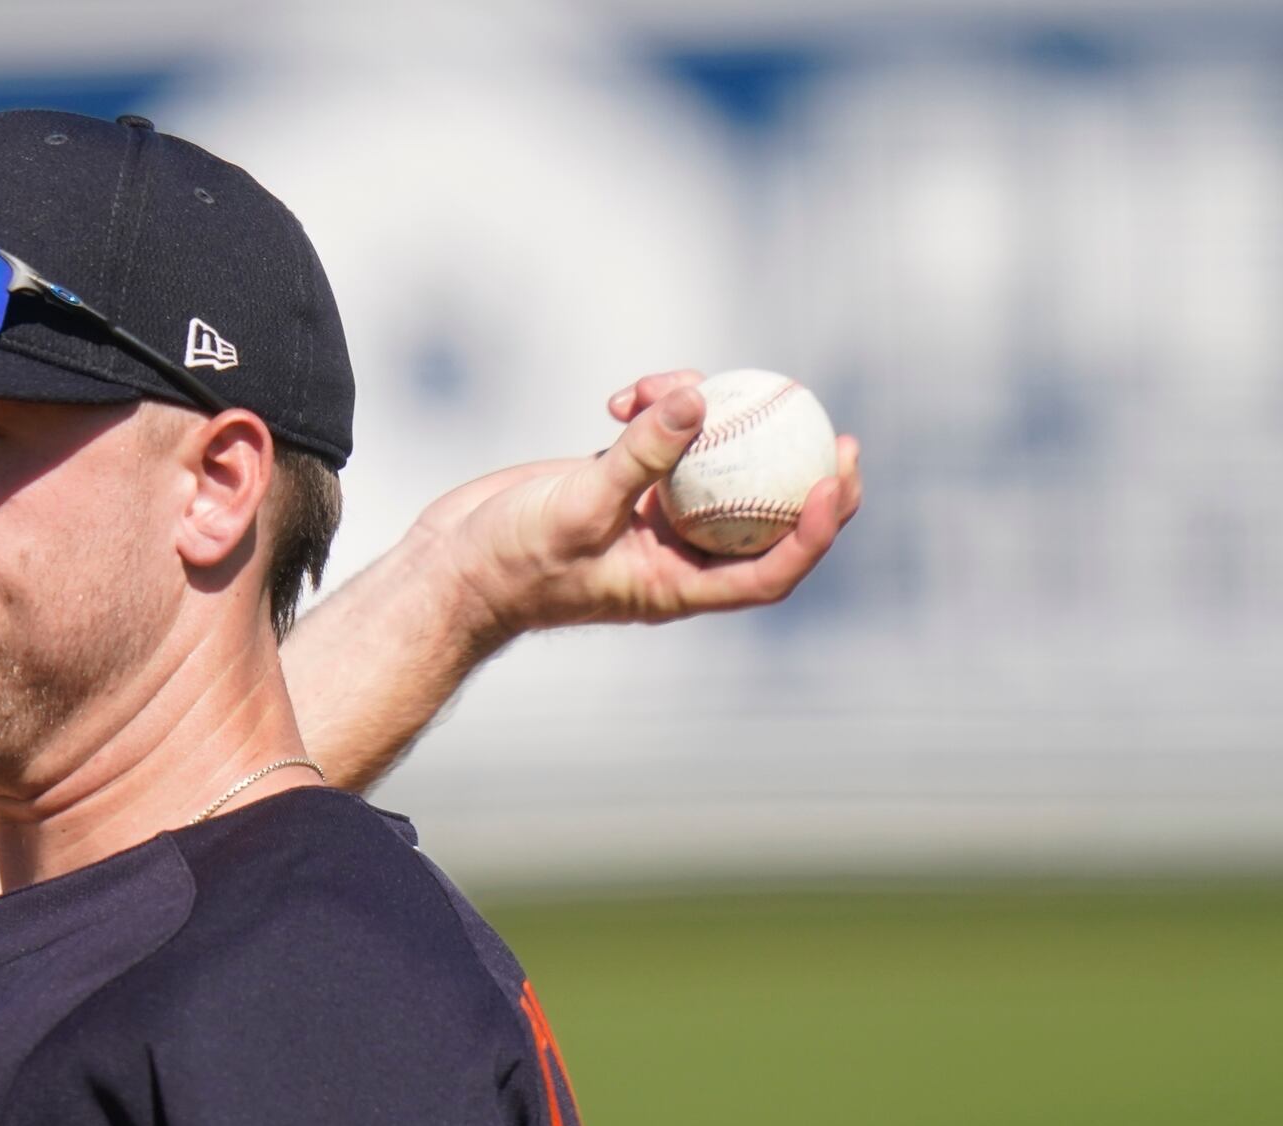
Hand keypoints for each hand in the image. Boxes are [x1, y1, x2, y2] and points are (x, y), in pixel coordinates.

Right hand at [411, 368, 863, 646]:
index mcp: (676, 584)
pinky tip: (626, 393)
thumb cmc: (510, 562)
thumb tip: (699, 398)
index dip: (813, 532)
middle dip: (799, 473)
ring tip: (667, 385)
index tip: (830, 481)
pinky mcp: (616, 480)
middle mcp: (671, 551)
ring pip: (707, 462)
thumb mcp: (578, 509)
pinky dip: (653, 410)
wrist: (449, 568)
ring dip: (703, 416)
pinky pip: (658, 440)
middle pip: (760, 515)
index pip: (768, 569)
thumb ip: (639, 456)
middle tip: (833, 428)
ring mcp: (645, 514)